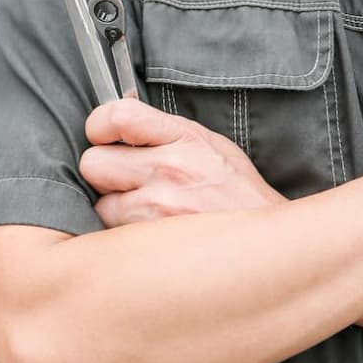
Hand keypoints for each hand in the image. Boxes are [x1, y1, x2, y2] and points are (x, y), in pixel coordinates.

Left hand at [80, 98, 284, 226]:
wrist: (269, 246)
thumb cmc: (237, 195)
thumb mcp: (211, 147)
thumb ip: (165, 133)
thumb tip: (118, 119)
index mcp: (185, 138)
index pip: (117, 116)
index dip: (99, 126)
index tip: (103, 136)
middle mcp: (171, 169)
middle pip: (93, 164)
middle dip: (103, 173)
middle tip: (124, 182)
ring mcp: (162, 208)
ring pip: (100, 205)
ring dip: (115, 209)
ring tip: (147, 212)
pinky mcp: (155, 242)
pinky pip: (114, 236)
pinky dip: (124, 236)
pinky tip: (150, 233)